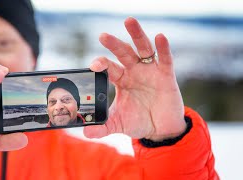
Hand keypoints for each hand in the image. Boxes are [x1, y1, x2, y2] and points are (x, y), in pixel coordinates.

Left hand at [84, 17, 185, 140]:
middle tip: (102, 36)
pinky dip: (163, 48)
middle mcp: (134, 72)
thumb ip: (103, 127)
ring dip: (137, 35)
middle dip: (114, 44)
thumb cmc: (139, 121)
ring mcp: (150, 71)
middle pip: (123, 53)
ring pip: (143, 49)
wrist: (161, 129)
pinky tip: (160, 37)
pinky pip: (165, 59)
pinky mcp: (166, 75)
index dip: (101, 64)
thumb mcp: (119, 124)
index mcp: (121, 80)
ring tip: (129, 22)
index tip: (93, 65)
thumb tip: (86, 133)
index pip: (109, 68)